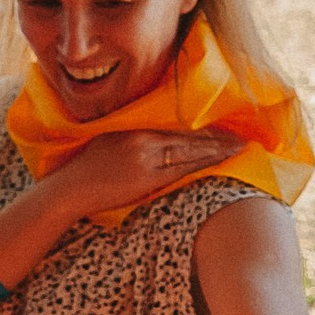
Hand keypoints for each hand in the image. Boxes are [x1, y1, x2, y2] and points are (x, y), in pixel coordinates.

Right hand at [43, 129, 239, 219]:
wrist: (71, 188)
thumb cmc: (87, 169)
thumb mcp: (109, 141)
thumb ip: (132, 137)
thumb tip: (154, 137)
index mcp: (135, 128)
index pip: (177, 126)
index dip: (202, 128)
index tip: (222, 127)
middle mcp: (143, 139)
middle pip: (188, 136)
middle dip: (217, 137)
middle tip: (242, 137)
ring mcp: (146, 158)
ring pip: (189, 151)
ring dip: (217, 149)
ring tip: (239, 148)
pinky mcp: (146, 178)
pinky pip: (181, 170)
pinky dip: (202, 164)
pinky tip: (218, 162)